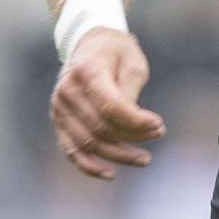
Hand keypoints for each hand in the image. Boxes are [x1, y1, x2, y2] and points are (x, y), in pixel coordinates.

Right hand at [50, 27, 164, 179]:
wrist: (91, 44)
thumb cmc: (118, 53)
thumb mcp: (133, 63)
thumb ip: (131, 92)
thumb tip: (136, 124)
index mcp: (87, 71)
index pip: (110, 106)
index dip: (136, 121)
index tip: (159, 124)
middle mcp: (68, 90)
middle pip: (101, 127)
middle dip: (133, 136)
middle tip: (159, 134)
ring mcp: (59, 107)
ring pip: (88, 142)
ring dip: (118, 155)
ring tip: (144, 159)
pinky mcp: (58, 120)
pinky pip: (71, 149)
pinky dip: (88, 165)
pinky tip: (110, 174)